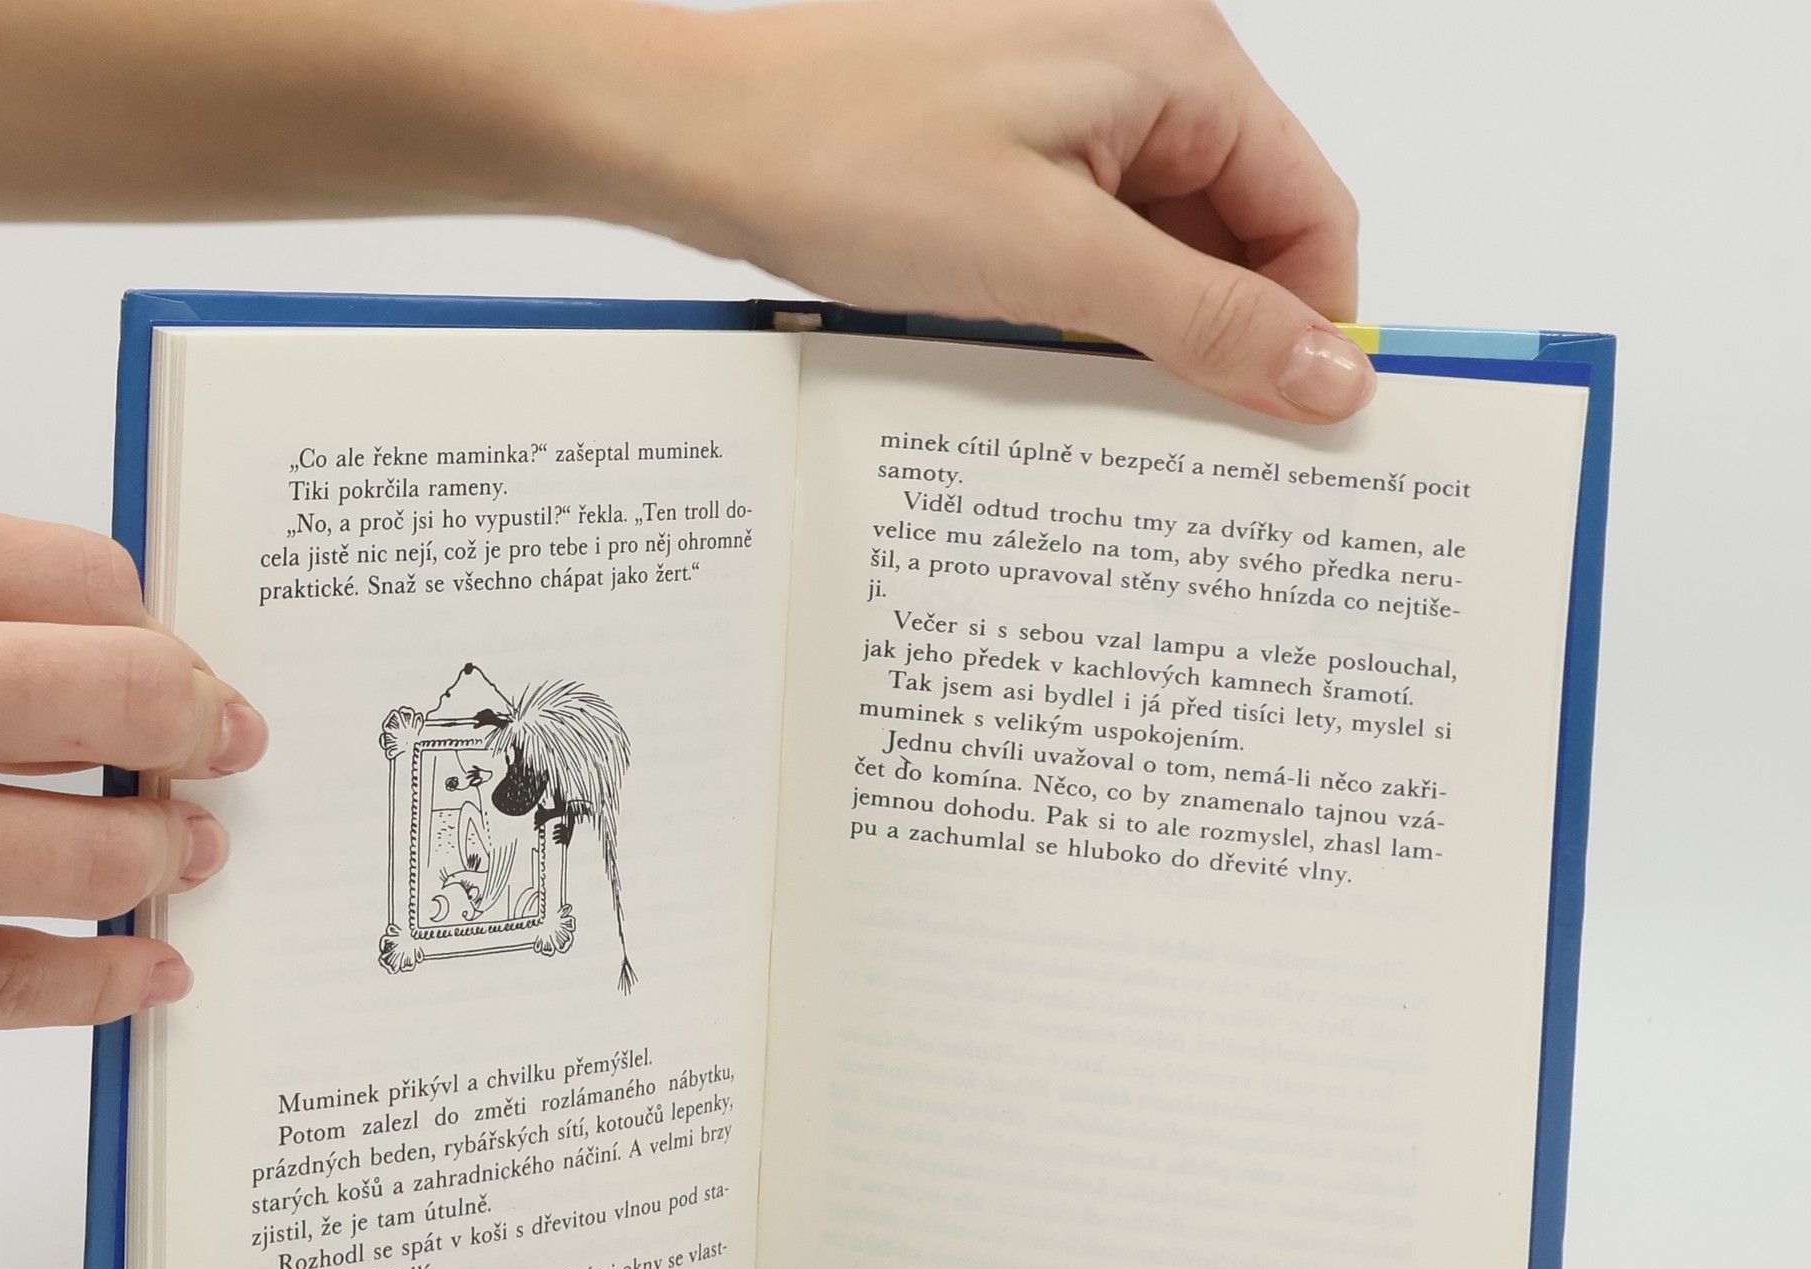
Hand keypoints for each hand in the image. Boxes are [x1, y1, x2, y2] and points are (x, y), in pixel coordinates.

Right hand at [0, 496, 266, 1030]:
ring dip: (154, 854)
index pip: (68, 578)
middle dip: (189, 725)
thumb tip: (123, 637)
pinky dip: (89, 984)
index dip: (156, 628)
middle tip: (231, 745)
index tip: (189, 667)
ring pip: (61, 856)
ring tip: (196, 852)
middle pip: (90, 696)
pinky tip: (151, 970)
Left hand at [637, 0, 1369, 421]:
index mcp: (1178, 63)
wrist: (697, 134)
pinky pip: (1092, 242)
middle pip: (1242, 229)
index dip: (1311, 326)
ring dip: (1149, 332)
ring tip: (1106, 408)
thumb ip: (1205, 320)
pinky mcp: (1014, 150)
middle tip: (1197, 446)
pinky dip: (1088, 311)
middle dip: (1226, 336)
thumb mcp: (1054, 262)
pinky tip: (1054, 365)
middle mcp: (1140, 68)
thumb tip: (1331, 375)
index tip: (1295, 430)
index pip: (1310, 210)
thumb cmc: (850, 158)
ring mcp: (1072, 107)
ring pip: (1162, 244)